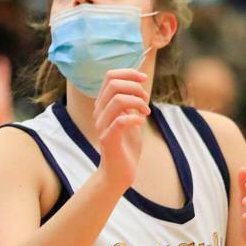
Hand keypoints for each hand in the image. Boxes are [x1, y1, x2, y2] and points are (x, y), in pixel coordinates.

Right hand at [94, 70, 149, 191]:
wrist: (119, 172)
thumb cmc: (126, 145)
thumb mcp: (130, 117)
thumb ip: (131, 101)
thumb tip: (139, 83)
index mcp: (103, 104)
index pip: (110, 76)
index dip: (129, 73)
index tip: (144, 79)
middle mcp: (99, 112)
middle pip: (113, 84)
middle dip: (135, 87)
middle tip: (146, 101)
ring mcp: (102, 125)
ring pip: (117, 100)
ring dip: (137, 102)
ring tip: (146, 111)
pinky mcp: (108, 139)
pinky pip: (120, 121)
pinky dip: (135, 118)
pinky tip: (141, 122)